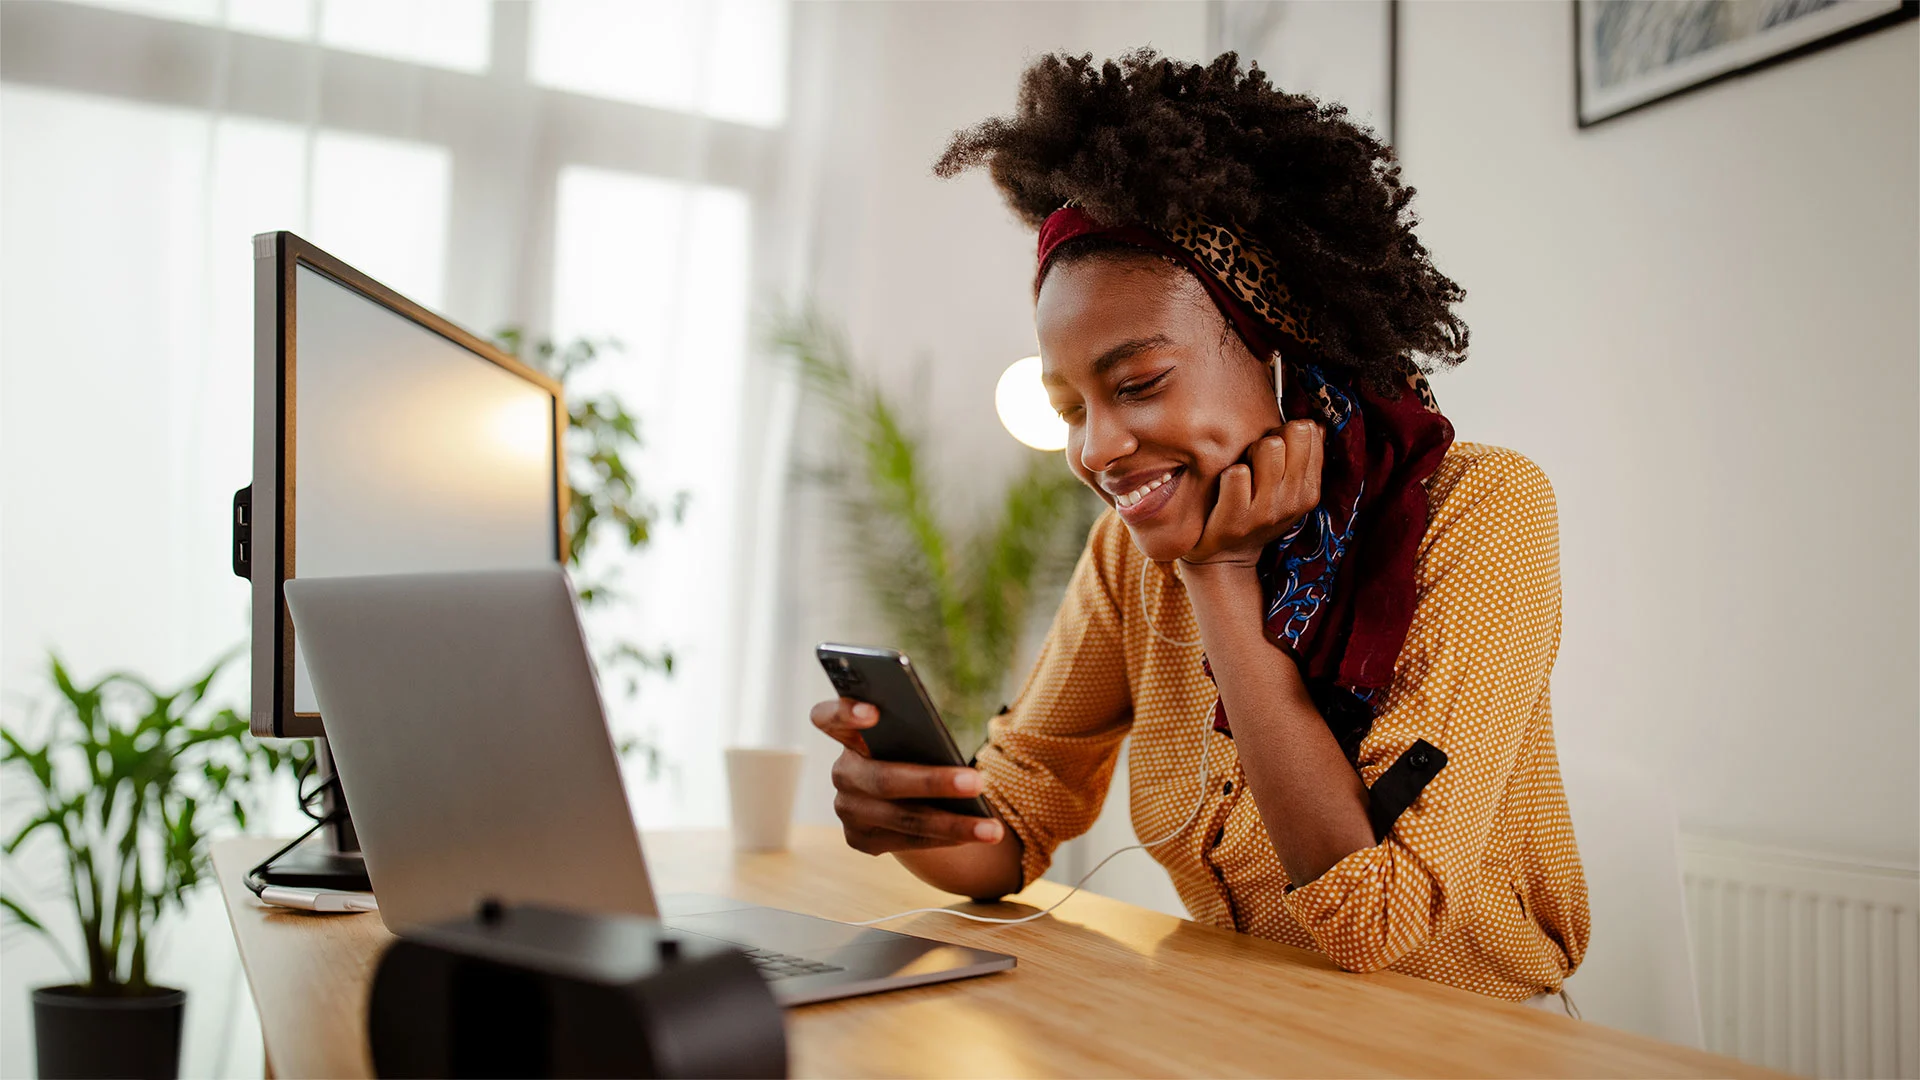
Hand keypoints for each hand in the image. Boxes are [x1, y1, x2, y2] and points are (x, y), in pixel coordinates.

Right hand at [809, 697, 1006, 854]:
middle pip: (882, 779)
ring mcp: (848, 811)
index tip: (874, 711)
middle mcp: (842, 773)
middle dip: (933, 783)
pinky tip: (978, 835)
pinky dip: (946, 837)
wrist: (904, 796)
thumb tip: (949, 756)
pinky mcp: (861, 840)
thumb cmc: (914, 751)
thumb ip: (917, 736)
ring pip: (903, 819)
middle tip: (977, 781)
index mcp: (848, 735)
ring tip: (993, 828)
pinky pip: (909, 841)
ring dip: (953, 824)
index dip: (844, 713)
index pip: (827, 717)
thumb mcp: (913, 738)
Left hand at [1181, 419, 1323, 569]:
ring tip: (1241, 471)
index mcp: (1310, 490)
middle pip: (1293, 432)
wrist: (1225, 560)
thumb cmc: (1254, 513)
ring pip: (1268, 447)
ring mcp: (1266, 511)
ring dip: (1248, 452)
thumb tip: (1315, 423)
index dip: (1286, 432)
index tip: (1274, 452)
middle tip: (1254, 459)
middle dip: (1270, 437)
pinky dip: (1226, 474)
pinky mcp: (1236, 519)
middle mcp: (1294, 500)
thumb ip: (1303, 459)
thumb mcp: (1287, 491)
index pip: (1310, 431)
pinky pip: (1237, 474)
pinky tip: (1224, 488)